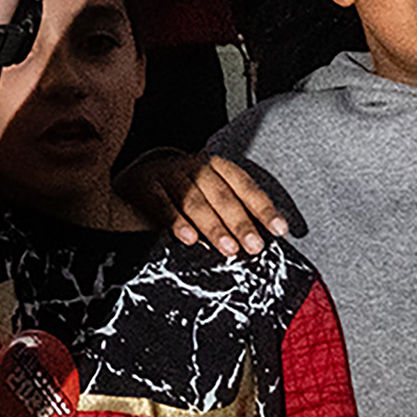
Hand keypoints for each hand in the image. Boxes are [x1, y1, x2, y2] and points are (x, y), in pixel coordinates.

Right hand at [118, 149, 294, 255]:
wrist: (137, 174)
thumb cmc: (182, 191)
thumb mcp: (209, 194)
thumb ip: (230, 213)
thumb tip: (255, 243)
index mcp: (217, 167)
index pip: (245, 187)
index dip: (263, 209)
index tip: (279, 230)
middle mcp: (196, 167)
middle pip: (222, 196)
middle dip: (240, 223)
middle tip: (254, 246)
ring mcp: (171, 174)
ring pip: (195, 201)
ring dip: (213, 227)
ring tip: (228, 249)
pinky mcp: (147, 185)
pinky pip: (163, 205)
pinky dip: (177, 222)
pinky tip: (189, 239)